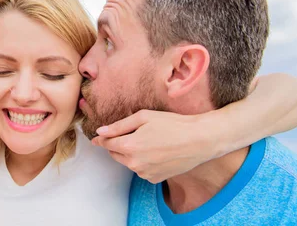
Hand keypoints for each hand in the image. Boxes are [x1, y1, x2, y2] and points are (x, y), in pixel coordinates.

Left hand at [91, 110, 216, 182]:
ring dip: (131, 153)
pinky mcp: (155, 179)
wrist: (199, 141)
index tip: (97, 137)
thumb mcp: (144, 117)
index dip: (102, 138)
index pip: (107, 143)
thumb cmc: (173, 125)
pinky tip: (156, 151)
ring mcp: (145, 173)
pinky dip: (143, 161)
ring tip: (148, 141)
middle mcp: (134, 163)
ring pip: (128, 162)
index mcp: (129, 146)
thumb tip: (101, 132)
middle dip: (117, 145)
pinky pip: (141, 169)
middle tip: (129, 134)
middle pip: (115, 154)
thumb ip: (119, 126)